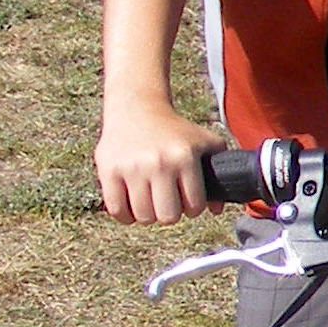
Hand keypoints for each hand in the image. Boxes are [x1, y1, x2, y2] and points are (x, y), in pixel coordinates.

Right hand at [95, 103, 226, 225]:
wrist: (137, 109)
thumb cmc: (175, 131)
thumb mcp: (204, 142)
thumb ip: (220, 172)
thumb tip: (218, 209)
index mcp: (184, 157)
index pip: (194, 206)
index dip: (193, 208)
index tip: (188, 200)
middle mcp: (158, 163)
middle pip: (168, 217)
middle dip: (170, 214)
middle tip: (168, 202)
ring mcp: (131, 168)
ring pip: (143, 217)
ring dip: (148, 214)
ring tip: (151, 201)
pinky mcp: (108, 171)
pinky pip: (117, 211)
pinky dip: (125, 215)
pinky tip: (132, 203)